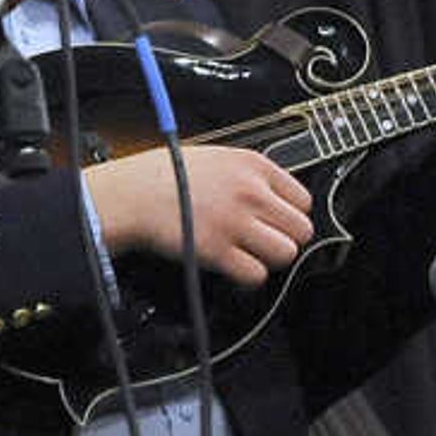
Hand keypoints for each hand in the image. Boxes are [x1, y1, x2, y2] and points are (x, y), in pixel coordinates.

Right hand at [86, 143, 314, 285]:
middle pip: (301, 229)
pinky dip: (248, 277)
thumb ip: (249, 175)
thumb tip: (272, 197)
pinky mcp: (218, 250)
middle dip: (285, 239)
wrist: (131, 194)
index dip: (289, 215)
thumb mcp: (216, 157)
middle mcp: (250, 192)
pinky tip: (234, 268)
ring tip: (250, 255)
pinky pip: (256, 275)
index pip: (303, 199)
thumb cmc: (164, 176)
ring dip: (270, 259)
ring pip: (286, 253)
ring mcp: (235, 222)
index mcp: (253, 165)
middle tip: (265, 242)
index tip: (277, 222)